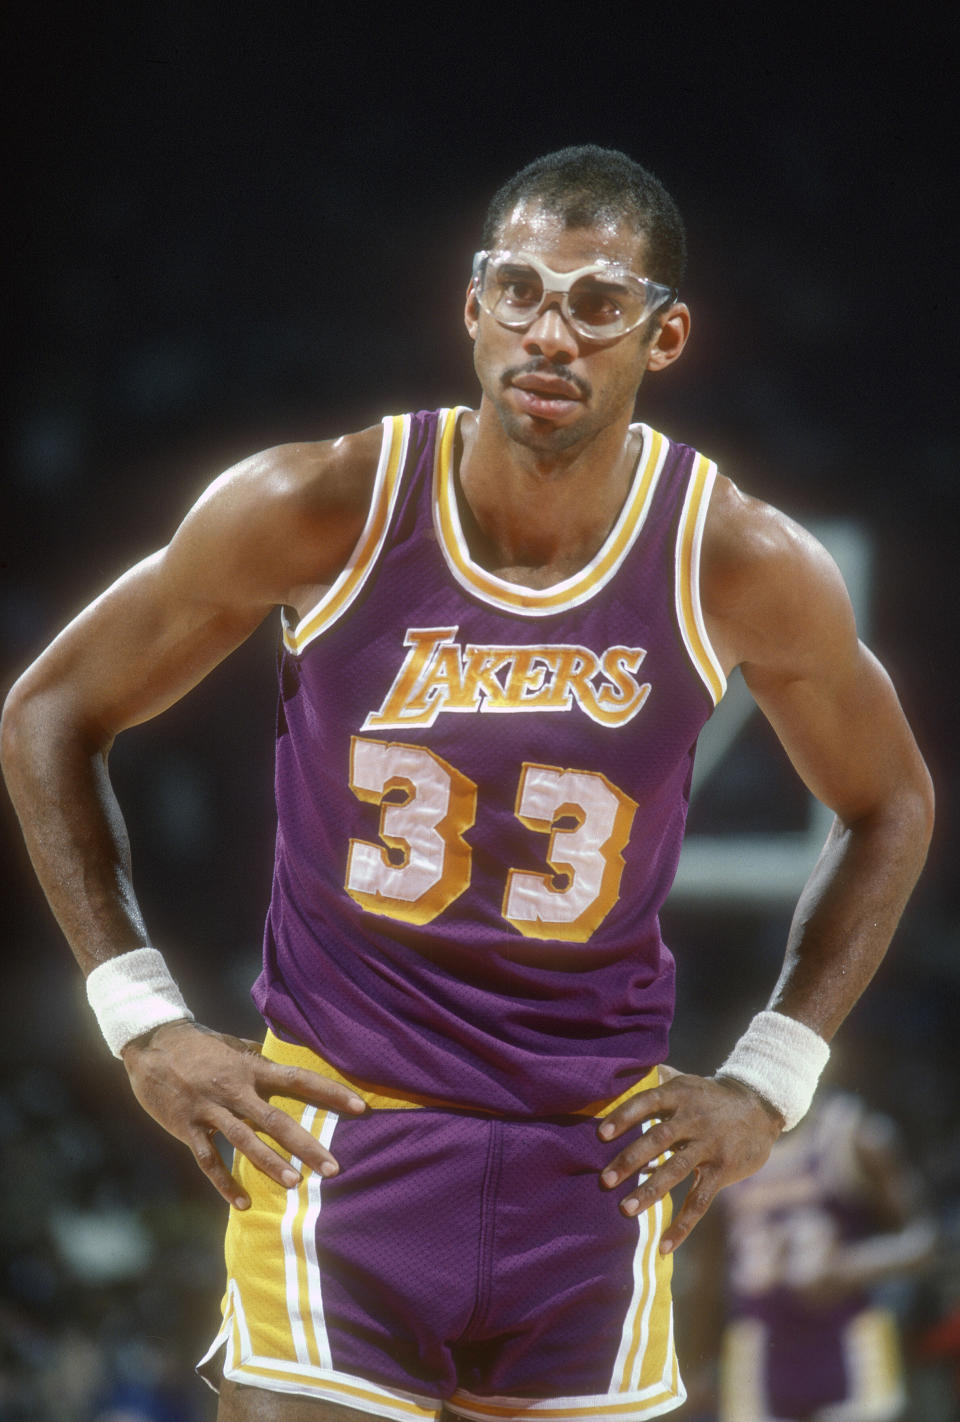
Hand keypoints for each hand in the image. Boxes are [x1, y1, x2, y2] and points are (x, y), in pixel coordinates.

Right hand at [121, 1020, 366, 1208]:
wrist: (151, 1043)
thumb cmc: (198, 1044)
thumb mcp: (233, 1046)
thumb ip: (258, 1058)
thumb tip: (283, 1062)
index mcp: (250, 1067)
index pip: (298, 1080)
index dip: (330, 1092)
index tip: (360, 1107)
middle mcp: (234, 1089)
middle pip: (276, 1119)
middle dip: (306, 1144)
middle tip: (334, 1167)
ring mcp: (210, 1109)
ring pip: (245, 1141)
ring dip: (271, 1164)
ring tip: (296, 1184)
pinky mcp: (187, 1127)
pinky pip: (208, 1160)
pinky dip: (225, 1183)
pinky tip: (243, 1203)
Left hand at [598, 1068, 782, 1253]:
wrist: (759, 1106)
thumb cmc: (710, 1096)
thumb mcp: (686, 1081)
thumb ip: (657, 1080)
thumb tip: (621, 1073)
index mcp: (680, 1095)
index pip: (647, 1102)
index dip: (624, 1116)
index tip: (600, 1134)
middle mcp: (693, 1118)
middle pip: (658, 1138)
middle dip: (630, 1159)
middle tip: (604, 1180)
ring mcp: (709, 1145)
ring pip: (676, 1170)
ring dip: (650, 1191)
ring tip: (625, 1210)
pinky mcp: (722, 1169)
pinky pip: (700, 1200)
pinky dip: (682, 1224)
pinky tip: (664, 1246)